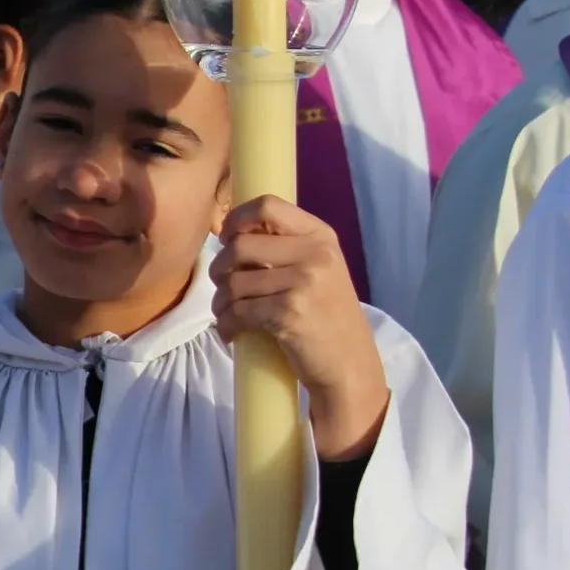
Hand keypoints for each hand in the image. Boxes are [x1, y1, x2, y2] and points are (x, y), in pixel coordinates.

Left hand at [210, 198, 389, 460]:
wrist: (350, 365)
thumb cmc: (326, 317)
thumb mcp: (318, 270)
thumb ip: (285, 248)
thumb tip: (230, 234)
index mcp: (320, 236)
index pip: (268, 205)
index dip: (236, 220)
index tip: (226, 239)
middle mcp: (315, 254)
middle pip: (239, 246)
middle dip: (219, 270)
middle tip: (224, 288)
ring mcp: (303, 283)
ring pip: (233, 283)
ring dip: (220, 303)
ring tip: (229, 315)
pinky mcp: (289, 314)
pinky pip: (237, 312)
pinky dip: (226, 326)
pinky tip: (232, 334)